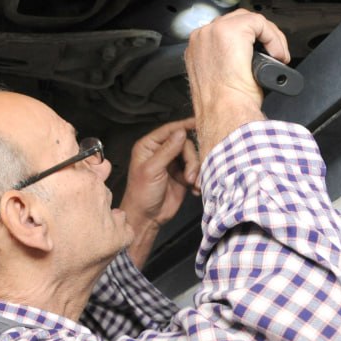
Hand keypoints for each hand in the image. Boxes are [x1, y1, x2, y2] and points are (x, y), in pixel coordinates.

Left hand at [119, 117, 199, 267]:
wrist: (147, 218)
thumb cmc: (142, 193)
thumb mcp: (152, 169)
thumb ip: (168, 150)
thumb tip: (181, 131)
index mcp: (149, 146)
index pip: (169, 130)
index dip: (183, 125)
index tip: (198, 122)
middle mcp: (161, 152)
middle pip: (185, 144)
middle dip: (191, 160)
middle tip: (190, 176)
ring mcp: (173, 164)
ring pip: (192, 157)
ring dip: (196, 170)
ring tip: (193, 183)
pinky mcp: (182, 176)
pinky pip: (196, 171)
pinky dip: (198, 179)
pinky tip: (195, 188)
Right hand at [186, 9, 289, 154]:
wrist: (224, 112)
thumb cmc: (223, 105)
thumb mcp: (220, 79)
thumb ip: (226, 62)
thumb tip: (248, 59)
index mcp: (197, 49)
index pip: (225, 32)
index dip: (248, 41)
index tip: (261, 54)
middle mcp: (202, 37)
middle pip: (237, 21)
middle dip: (259, 36)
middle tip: (274, 54)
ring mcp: (214, 31)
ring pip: (249, 20)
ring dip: (268, 36)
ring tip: (277, 55)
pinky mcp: (231, 30)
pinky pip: (259, 23)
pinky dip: (273, 37)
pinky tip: (277, 54)